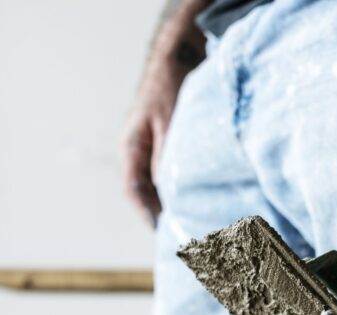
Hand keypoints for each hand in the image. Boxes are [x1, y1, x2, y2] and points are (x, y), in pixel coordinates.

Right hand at [121, 1, 205, 226]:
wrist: (179, 55)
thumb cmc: (172, 86)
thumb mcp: (170, 123)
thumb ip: (169, 157)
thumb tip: (172, 193)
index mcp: (132, 146)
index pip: (133, 189)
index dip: (146, 212)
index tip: (162, 231)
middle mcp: (140, 150)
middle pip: (148, 191)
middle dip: (163, 214)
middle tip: (184, 236)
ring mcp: (154, 149)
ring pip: (162, 184)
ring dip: (176, 203)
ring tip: (196, 224)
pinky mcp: (171, 146)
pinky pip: (175, 174)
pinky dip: (186, 189)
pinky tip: (204, 200)